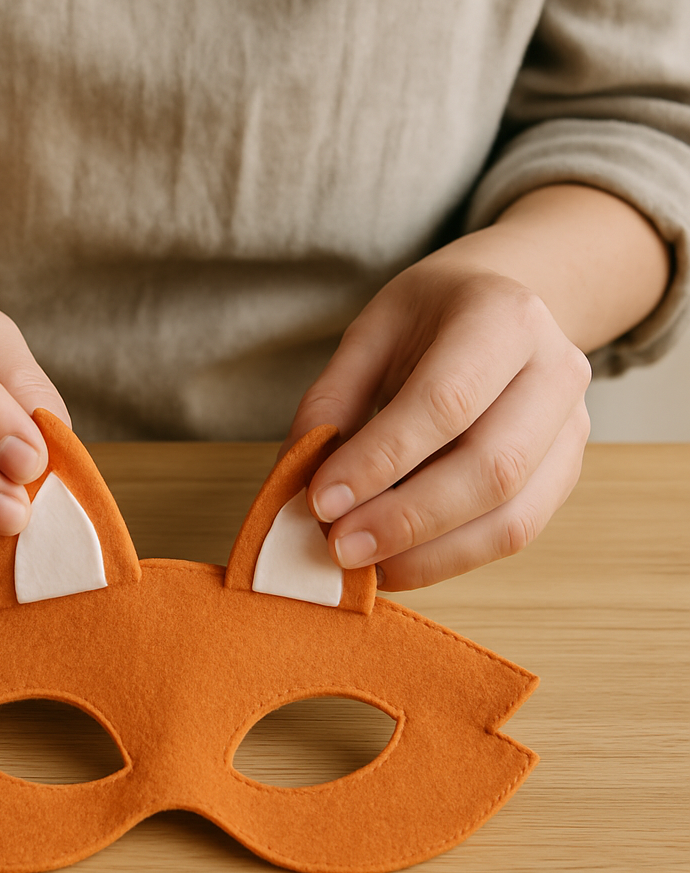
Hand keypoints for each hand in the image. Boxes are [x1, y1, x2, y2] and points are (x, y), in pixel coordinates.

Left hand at [286, 261, 591, 590]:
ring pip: (512, 517)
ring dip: (431, 555)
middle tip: (339, 546)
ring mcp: (572, 427)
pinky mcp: (565, 474)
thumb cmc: (430, 319)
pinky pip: (515, 532)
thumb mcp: (369, 335)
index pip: (444, 402)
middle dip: (406, 520)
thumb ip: (331, 401)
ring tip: (365, 564)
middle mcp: (555, 372)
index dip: (379, 461)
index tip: (321, 501)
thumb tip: (298, 481)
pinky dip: (452, 558)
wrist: (503, 308)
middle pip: (490, 468)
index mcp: (503, 317)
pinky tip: (399, 560)